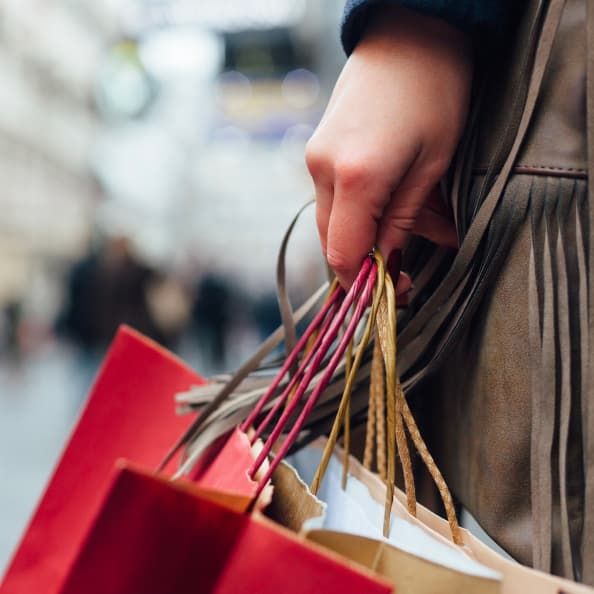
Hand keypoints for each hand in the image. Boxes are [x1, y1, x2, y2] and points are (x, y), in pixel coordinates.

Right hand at [305, 5, 472, 288]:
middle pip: (331, 243)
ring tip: (414, 226)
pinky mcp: (317, 150)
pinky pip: (332, 199)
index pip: (343, 255)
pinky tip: (392, 201)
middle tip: (407, 268)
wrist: (408, 32)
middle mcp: (323, 170)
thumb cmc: (435, 90)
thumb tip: (388, 262)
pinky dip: (359, 212)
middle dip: (366, 263)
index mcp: (356, 177)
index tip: (394, 292)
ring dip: (366, 236)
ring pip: (331, 223)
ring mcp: (315, 158)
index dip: (364, 282)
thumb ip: (405, 220)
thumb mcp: (434, 164)